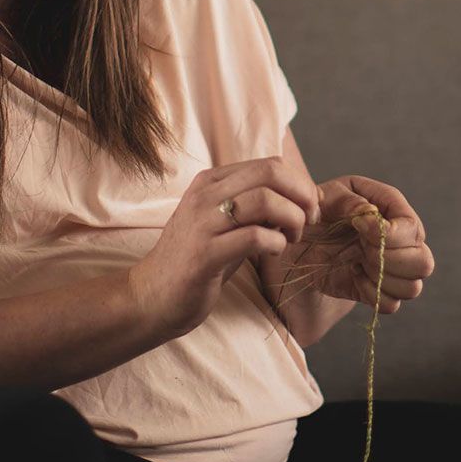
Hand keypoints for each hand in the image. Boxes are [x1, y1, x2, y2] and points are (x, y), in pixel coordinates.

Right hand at [129, 157, 317, 339]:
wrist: (151, 297)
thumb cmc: (196, 260)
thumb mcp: (226, 224)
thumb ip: (256, 206)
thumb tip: (302, 196)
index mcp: (212, 181)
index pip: (270, 164)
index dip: (300, 185)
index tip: (308, 209)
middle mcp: (205, 195)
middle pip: (271, 173)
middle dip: (302, 196)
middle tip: (309, 220)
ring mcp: (202, 223)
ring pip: (266, 200)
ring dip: (292, 220)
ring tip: (292, 238)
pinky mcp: (204, 254)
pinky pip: (254, 237)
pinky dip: (276, 243)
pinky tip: (274, 252)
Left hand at [264, 176, 434, 315]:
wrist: (288, 247)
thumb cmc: (306, 214)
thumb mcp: (320, 198)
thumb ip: (347, 200)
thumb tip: (370, 215)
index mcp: (388, 208)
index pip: (412, 227)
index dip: (392, 234)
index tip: (361, 230)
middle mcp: (398, 239)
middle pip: (423, 262)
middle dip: (391, 261)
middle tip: (361, 252)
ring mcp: (390, 267)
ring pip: (413, 286)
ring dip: (383, 279)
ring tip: (357, 264)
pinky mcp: (376, 290)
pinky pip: (391, 304)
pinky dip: (372, 295)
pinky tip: (353, 279)